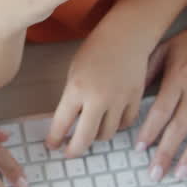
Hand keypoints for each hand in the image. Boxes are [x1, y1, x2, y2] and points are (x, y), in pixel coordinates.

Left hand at [45, 24, 151, 157]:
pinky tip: (110, 121)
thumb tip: (70, 123)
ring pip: (106, 134)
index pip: (62, 124)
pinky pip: (125, 124)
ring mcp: (119, 100)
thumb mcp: (75, 71)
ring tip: (90, 132)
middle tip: (69, 152)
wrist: (126, 35)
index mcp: (77, 89)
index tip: (51, 145)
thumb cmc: (96, 49)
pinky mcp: (135, 99)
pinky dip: (116, 126)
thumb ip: (72, 97)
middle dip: (74, 150)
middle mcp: (98, 98)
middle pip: (85, 138)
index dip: (55, 139)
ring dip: (96, 137)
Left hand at [133, 13, 186, 180]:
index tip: (140, 149)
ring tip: (182, 173)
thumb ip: (147, 71)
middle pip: (179, 127)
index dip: (150, 131)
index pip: (161, 111)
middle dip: (166, 152)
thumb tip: (128, 91)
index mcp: (178, 78)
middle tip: (155, 173)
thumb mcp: (164, 49)